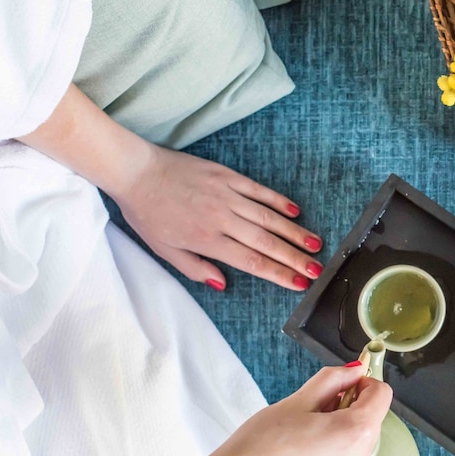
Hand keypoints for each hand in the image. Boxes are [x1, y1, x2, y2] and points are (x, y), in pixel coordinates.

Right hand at [27, 366, 392, 455]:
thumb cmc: (250, 446)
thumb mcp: (291, 401)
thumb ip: (328, 379)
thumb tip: (353, 362)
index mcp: (352, 431)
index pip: (381, 391)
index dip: (365, 375)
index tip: (349, 367)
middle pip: (373, 414)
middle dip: (350, 398)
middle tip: (314, 391)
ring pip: (358, 436)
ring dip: (339, 421)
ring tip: (296, 417)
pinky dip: (328, 445)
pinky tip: (293, 444)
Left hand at [111, 144, 322, 290]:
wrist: (136, 172)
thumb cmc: (147, 213)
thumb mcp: (164, 250)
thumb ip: (195, 268)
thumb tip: (222, 283)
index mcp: (206, 240)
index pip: (251, 261)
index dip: (278, 274)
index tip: (299, 283)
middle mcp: (221, 218)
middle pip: (267, 242)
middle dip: (295, 258)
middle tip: (318, 269)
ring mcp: (227, 195)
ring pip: (268, 217)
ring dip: (294, 232)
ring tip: (315, 244)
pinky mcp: (227, 176)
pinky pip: (258, 191)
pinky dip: (278, 201)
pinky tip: (295, 210)